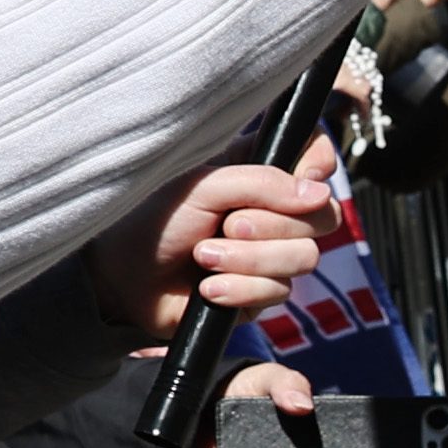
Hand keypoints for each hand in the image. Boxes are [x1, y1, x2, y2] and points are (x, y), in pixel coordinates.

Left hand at [89, 160, 334, 341]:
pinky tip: (208, 288)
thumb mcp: (203, 186)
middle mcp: (274, 212)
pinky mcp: (263, 292)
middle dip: (271, 225)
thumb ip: (262, 183)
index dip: (319, 163)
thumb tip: (320, 193)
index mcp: (260, 172)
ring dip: (249, 259)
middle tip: (226, 225)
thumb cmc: (154, 222)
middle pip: (323, 216)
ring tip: (204, 258)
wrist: (123, 281)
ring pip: (304, 257)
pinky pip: (279, 291)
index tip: (304, 174)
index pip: (315, 155)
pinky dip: (240, 288)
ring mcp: (273, 254)